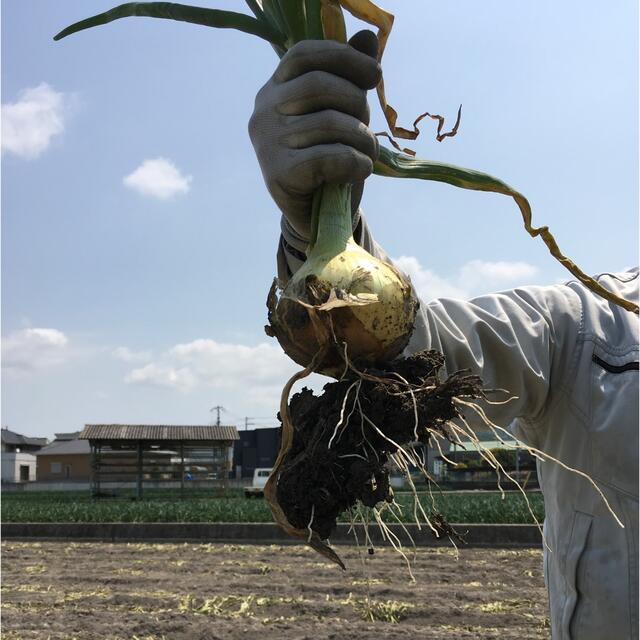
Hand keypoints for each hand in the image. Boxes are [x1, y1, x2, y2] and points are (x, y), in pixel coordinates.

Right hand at [248, 30, 380, 239]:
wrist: (317, 216)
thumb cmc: (331, 162)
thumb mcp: (344, 116)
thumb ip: (351, 79)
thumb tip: (368, 39)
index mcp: (275, 89)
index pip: (304, 56)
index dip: (343, 57)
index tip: (375, 74)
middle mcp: (264, 112)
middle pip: (319, 85)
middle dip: (357, 103)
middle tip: (370, 129)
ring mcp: (267, 143)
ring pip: (329, 123)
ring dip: (364, 140)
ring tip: (369, 154)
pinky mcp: (278, 174)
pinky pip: (329, 157)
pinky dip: (356, 163)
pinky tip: (361, 170)